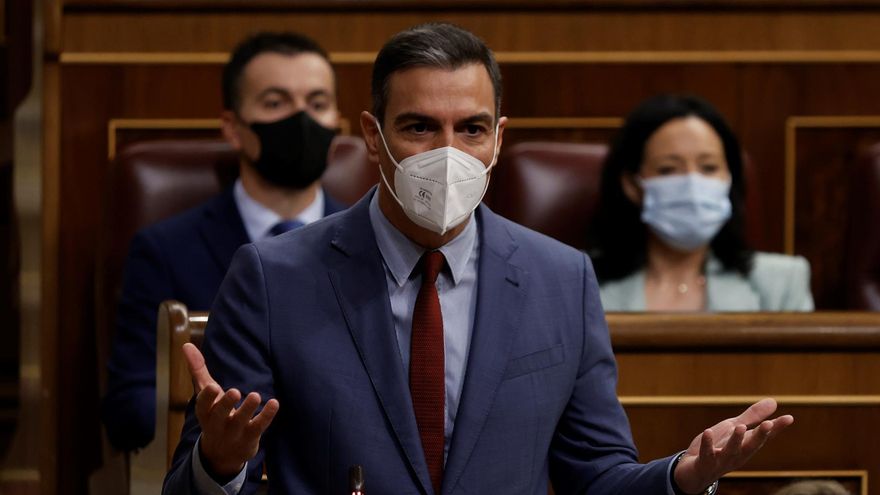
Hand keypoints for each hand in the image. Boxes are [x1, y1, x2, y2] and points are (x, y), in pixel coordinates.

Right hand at [182, 343, 279, 478]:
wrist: (222, 454)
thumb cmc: (214, 414)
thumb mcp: (205, 394)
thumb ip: (197, 370)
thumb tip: (186, 344)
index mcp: (205, 412)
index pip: (202, 405)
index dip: (207, 397)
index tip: (212, 386)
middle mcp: (217, 424)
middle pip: (219, 415)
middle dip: (226, 404)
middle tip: (234, 391)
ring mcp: (234, 432)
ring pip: (240, 422)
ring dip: (248, 409)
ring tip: (255, 395)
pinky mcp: (250, 437)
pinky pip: (259, 427)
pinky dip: (266, 416)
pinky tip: (274, 403)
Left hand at [673, 398, 793, 493]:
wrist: (694, 470)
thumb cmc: (718, 447)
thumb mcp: (734, 429)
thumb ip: (753, 417)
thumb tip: (774, 402)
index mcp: (746, 445)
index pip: (764, 437)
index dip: (776, 428)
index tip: (789, 418)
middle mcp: (737, 454)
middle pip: (751, 446)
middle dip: (760, 436)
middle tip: (769, 424)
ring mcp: (721, 460)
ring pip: (731, 451)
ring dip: (736, 440)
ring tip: (739, 427)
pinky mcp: (705, 462)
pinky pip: (706, 454)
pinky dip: (707, 444)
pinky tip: (707, 431)